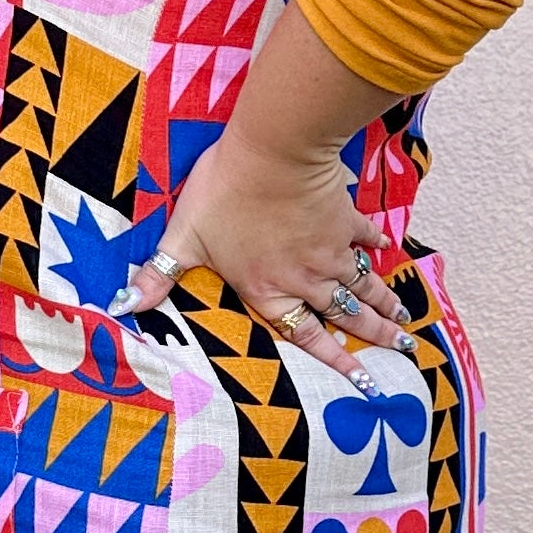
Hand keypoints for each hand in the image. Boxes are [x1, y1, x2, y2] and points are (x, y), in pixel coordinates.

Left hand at [117, 128, 412, 377]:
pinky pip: (366, 237)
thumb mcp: (184, 235)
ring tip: (406, 321)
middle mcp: (306, 277)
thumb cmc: (226, 192)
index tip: (366, 383)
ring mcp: (330, 248)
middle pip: (345, 315)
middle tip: (402, 350)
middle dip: (375, 336)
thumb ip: (160, 274)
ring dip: (385, 303)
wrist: (276, 149)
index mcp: (268, 289)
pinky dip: (379, 247)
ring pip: (363, 284)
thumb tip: (125, 307)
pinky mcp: (344, 216)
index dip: (336, 362)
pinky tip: (390, 253)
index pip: (304, 336)